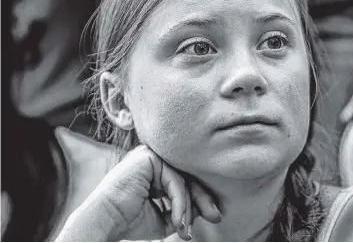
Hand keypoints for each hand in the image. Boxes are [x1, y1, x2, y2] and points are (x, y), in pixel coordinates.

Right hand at [56, 145, 221, 240]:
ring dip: (187, 207)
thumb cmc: (129, 221)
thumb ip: (183, 210)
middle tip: (216, 216)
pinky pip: (174, 180)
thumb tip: (209, 210)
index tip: (213, 215)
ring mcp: (149, 155)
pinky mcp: (148, 157)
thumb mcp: (164, 217)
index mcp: (154, 171)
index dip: (199, 198)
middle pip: (187, 177)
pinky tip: (178, 220)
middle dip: (202, 199)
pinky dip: (180, 202)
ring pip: (182, 180)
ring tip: (184, 228)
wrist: (105, 222)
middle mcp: (152, 160)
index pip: (184, 180)